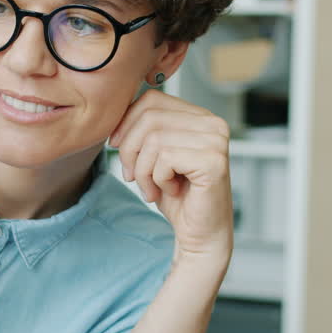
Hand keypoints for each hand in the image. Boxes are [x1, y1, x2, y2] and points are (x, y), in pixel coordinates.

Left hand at [109, 90, 233, 267]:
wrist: (199, 233)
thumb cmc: (176, 196)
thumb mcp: (153, 155)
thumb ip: (143, 129)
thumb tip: (115, 112)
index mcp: (200, 116)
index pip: (152, 99)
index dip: (126, 122)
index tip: (117, 146)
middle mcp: (213, 124)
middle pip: (149, 117)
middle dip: (130, 149)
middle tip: (133, 176)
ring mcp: (217, 141)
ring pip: (155, 139)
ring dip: (144, 170)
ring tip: (153, 188)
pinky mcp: (214, 161)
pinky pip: (165, 159)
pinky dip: (157, 179)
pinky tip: (170, 191)